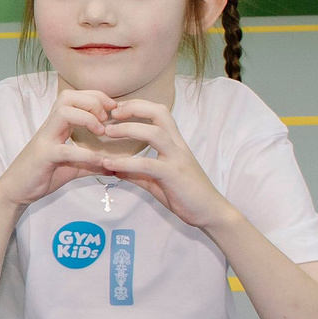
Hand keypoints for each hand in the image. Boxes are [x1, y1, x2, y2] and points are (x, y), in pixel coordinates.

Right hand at [0, 88, 119, 206]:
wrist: (15, 190)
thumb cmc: (41, 175)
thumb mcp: (72, 166)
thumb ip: (91, 163)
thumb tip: (113, 167)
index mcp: (56, 125)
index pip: (74, 96)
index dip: (96, 97)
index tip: (112, 109)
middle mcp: (50, 127)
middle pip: (68, 97)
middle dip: (92, 101)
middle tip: (106, 118)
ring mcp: (45, 140)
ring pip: (64, 112)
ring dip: (87, 118)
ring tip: (100, 132)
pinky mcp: (44, 156)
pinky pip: (66, 150)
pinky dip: (86, 154)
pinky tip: (99, 161)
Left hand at [95, 99, 237, 228]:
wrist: (210, 212)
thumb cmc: (186, 194)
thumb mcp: (156, 180)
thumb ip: (135, 172)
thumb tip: (113, 168)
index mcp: (175, 143)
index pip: (160, 113)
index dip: (139, 106)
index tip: (118, 109)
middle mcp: (177, 146)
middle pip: (160, 113)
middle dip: (134, 108)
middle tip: (112, 113)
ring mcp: (177, 159)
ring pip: (154, 134)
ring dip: (127, 130)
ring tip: (107, 133)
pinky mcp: (173, 175)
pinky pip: (147, 164)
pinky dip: (125, 162)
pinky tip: (108, 164)